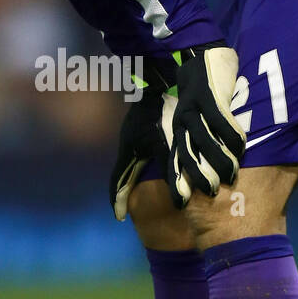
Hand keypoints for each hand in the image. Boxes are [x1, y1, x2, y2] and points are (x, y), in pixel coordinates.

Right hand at [109, 56, 176, 220]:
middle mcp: (127, 145)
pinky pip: (136, 153)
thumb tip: (179, 199)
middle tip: (124, 209)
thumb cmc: (162, 113)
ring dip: (130, 178)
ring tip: (135, 192)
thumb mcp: (168, 143)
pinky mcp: (139, 128)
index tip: (118, 217)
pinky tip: (147, 166)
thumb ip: (173, 169)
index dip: (118, 200)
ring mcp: (131, 136)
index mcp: (129, 151)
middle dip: (124, 191)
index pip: (119, 181)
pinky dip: (138, 165)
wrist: (156, 81)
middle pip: (122, 174)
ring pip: (129, 163)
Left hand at [160, 42, 245, 207]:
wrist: (197, 54)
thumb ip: (197, 138)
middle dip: (199, 175)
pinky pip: (220, 119)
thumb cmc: (198, 93)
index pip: (176, 160)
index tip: (182, 204)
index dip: (178, 182)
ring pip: (205, 139)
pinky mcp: (208, 95)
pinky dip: (231, 134)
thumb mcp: (190, 116)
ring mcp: (194, 108)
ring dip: (218, 159)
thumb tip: (211, 164)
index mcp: (177, 130)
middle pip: (189, 153)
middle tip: (214, 193)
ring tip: (232, 175)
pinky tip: (241, 146)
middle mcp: (182, 122)